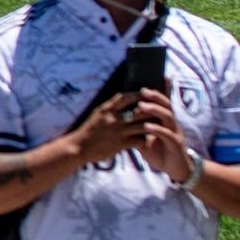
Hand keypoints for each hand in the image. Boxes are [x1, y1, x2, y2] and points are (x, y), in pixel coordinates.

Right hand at [74, 87, 192, 181]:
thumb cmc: (89, 131)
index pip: (126, 97)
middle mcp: (113, 118)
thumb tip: (122, 101)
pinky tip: (149, 140)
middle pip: (138, 110)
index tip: (148, 93)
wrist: (78, 147)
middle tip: (160, 109)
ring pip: (142, 125)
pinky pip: (138, 140)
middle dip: (151, 110)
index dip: (138, 94)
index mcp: (107, 109)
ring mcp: (117, 131)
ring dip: (152, 125)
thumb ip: (110, 109)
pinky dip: (145, 139)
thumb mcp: (97, 115)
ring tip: (159, 125)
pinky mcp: (120, 144)